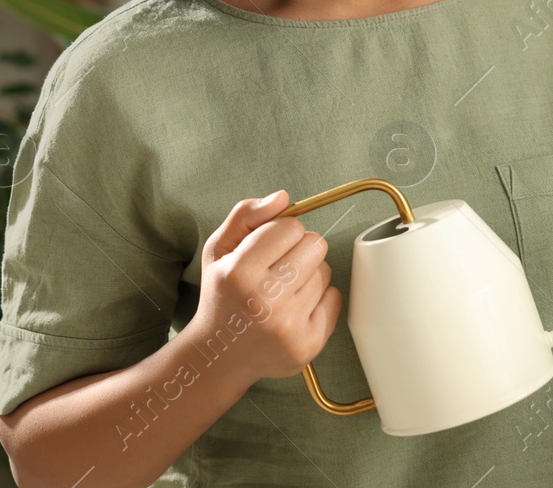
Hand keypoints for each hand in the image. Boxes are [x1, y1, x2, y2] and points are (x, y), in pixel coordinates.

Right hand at [190, 190, 342, 385]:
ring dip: (308, 275)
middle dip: (299, 250)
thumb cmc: (222, 296)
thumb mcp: (219, 250)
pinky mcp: (308, 345)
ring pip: (326, 271)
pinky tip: (293, 309)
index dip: (281, 232)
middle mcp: (265, 301)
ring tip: (281, 292)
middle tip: (277, 269)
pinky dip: (319, 299)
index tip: (267, 249)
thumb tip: (283, 197)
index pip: (291, 227)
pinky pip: (335, 298)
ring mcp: (289, 326)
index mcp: (239, 273)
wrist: (218, 356)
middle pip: (315, 245)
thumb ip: (246, 215)